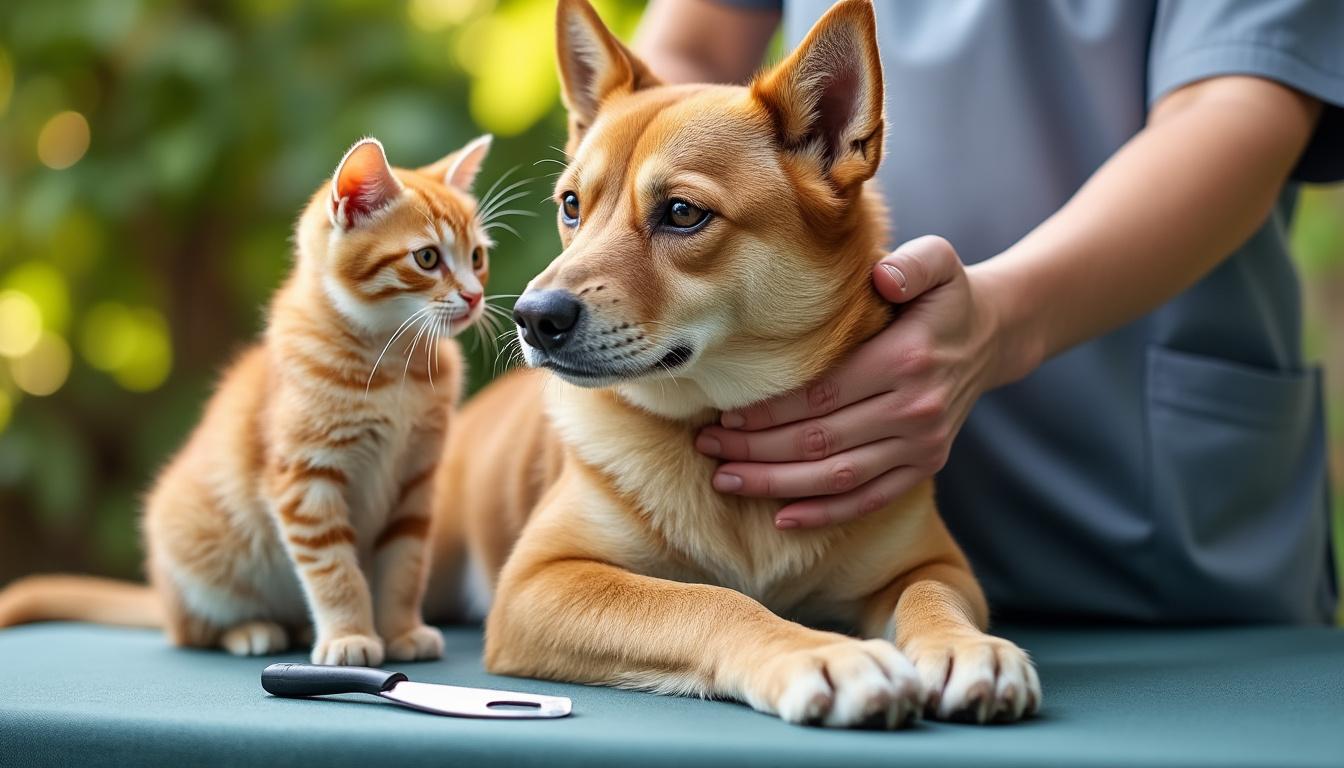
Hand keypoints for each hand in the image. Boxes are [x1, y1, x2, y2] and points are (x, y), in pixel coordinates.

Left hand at [695, 236, 1008, 528]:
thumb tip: (882, 276)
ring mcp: (922, 446)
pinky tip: (782, 518)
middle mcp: (915, 409)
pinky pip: (870, 500)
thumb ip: (913, 262)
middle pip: (820, 441)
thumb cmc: (945, 295)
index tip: (723, 412)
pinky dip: (825, 514)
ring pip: (837, 477)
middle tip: (707, 447)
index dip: (768, 410)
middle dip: (755, 449)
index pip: (821, 394)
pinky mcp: (925, 467)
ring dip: (776, 484)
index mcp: (906, 358)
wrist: (993, 334)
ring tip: (725, 480)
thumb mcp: (939, 260)